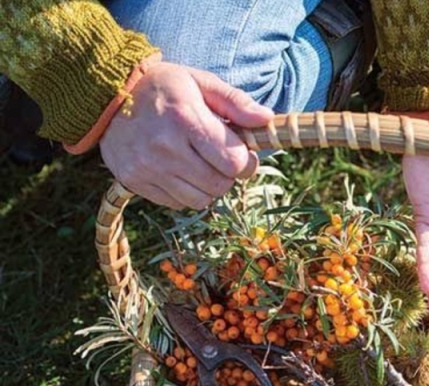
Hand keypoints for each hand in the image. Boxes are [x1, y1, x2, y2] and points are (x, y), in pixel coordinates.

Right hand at [100, 61, 273, 208]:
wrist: (106, 96)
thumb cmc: (163, 87)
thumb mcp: (200, 82)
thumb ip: (236, 102)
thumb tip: (267, 119)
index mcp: (185, 119)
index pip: (234, 162)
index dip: (246, 161)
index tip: (241, 152)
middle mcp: (164, 148)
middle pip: (220, 185)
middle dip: (227, 174)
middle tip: (219, 157)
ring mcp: (146, 168)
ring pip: (200, 200)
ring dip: (207, 187)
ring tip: (198, 163)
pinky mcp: (134, 182)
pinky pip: (177, 204)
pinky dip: (185, 192)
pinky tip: (178, 169)